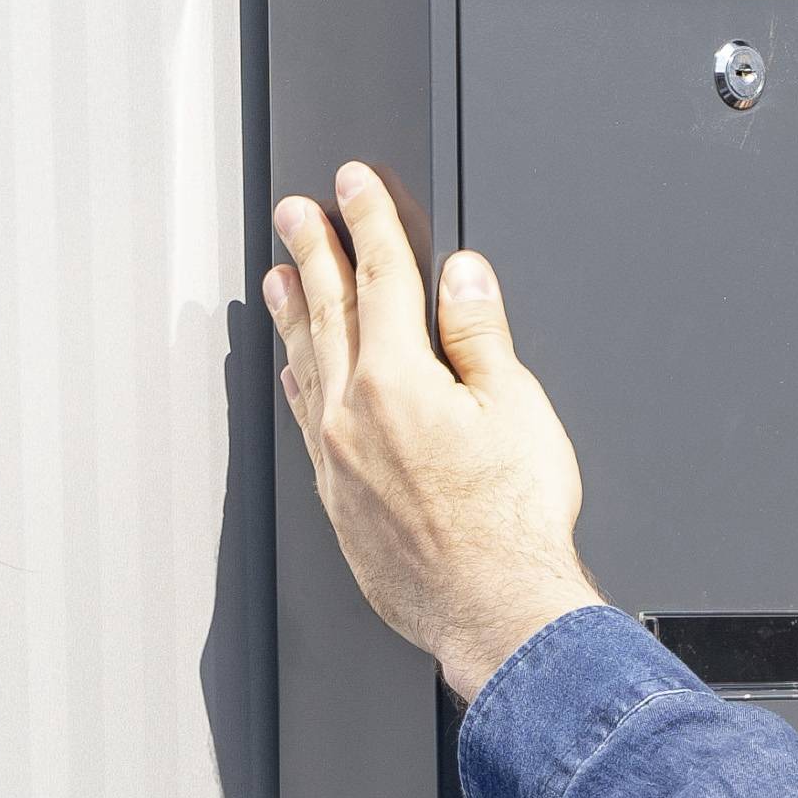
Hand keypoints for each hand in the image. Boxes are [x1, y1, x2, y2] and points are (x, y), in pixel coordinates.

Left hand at [264, 165, 600, 700]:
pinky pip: (304, 421)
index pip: (379, 277)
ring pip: (305, 364)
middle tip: (295, 212)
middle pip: (328, 312)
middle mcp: (352, 415)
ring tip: (279, 275)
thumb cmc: (513, 528)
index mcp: (398, 380)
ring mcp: (336, 461)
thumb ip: (481, 337)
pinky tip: (294, 372)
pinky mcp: (337, 501)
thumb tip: (462, 279)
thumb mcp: (518, 410)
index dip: (367, 222)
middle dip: (313, 252)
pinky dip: (297, 383)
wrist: (494, 612)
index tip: (354, 186)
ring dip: (293, 312)